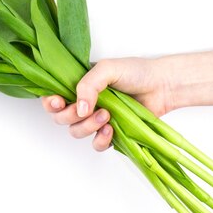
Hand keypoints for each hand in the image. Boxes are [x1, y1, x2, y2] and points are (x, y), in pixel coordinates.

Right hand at [41, 57, 173, 150]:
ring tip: (106, 115)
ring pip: (76, 132)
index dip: (50, 103)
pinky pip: (96, 145)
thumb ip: (88, 84)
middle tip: (89, 109)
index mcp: (78, 85)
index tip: (60, 102)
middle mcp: (84, 103)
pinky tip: (110, 130)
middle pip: (60, 118)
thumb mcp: (107, 68)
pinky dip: (100, 140)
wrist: (162, 86)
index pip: (53, 98)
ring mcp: (96, 119)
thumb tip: (78, 108)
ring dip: (87, 127)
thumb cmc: (136, 72)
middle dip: (70, 116)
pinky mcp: (111, 133)